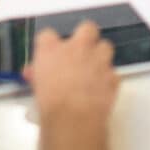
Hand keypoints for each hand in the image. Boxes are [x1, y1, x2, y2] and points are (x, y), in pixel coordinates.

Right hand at [25, 21, 118, 149]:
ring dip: (100, 55)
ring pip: (105, 46)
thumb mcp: (35, 89)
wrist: (72, 120)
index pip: (48, 35)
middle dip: (85, 36)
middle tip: (80, 50)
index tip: (50, 52)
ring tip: (93, 69)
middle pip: (86, 28)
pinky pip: (113, 72)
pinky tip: (100, 88)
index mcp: (51, 49)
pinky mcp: (111, 75)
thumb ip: (38, 76)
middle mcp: (76, 48)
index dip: (50, 44)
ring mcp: (97, 59)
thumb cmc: (51, 106)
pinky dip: (108, 79)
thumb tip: (37, 76)